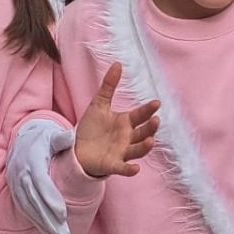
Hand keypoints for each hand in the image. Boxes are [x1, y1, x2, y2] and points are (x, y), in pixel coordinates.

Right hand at [7, 120, 73, 233]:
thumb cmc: (43, 138)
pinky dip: (32, 219)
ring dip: (41, 222)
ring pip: (27, 205)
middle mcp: (21, 171)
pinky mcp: (13, 188)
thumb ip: (62, 139)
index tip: (63, 214)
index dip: (50, 198)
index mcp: (32, 159)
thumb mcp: (52, 135)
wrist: (23, 137)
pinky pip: (22, 206)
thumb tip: (72, 137)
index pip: (41, 181)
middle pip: (34, 198)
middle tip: (63, 233)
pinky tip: (44, 229)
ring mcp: (15, 181)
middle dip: (48, 218)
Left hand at [72, 63, 159, 179]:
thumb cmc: (92, 127)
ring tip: (151, 141)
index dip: (148, 110)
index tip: (157, 103)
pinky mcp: (113, 165)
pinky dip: (129, 170)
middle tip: (155, 121)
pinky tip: (135, 169)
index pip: (140, 116)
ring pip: (137, 150)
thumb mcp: (99, 104)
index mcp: (125, 122)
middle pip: (143, 133)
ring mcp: (122, 152)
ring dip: (144, 147)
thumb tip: (117, 63)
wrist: (77, 147)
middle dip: (150, 128)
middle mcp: (127, 138)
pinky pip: (123, 168)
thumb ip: (109, 85)